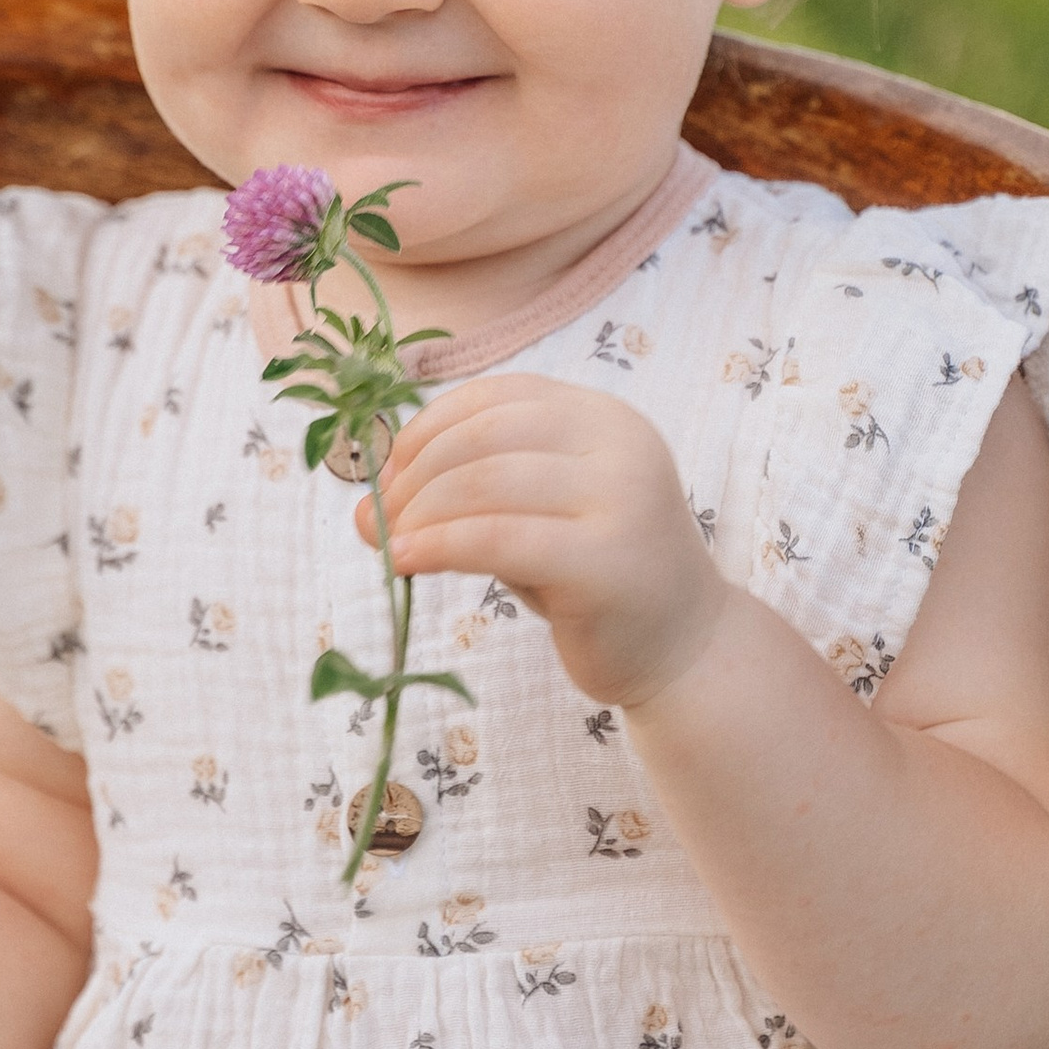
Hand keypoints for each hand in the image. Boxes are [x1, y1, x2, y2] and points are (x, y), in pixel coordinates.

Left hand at [362, 375, 729, 711]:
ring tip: (391, 547)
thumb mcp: (529, 523)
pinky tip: (406, 562)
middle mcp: (618, 444)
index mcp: (603, 417)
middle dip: (414, 476)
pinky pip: (497, 538)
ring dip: (419, 513)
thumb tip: (365, 509)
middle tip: (380, 522)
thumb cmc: (596, 584)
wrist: (683, 651)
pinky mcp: (605, 559)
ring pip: (485, 482)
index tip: (388, 477)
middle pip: (483, 436)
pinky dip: (438, 546)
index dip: (427, 428)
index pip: (497, 396)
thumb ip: (461, 501)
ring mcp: (620, 497)